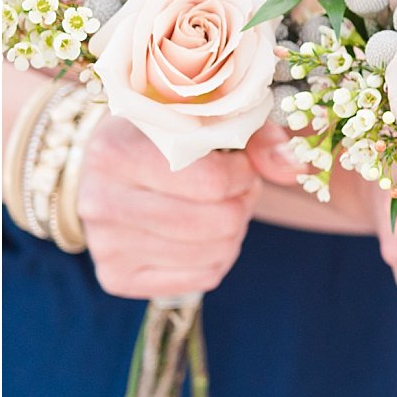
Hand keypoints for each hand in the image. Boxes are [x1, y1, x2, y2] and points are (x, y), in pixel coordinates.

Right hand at [75, 116, 259, 298]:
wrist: (117, 164)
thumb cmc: (172, 134)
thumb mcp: (211, 118)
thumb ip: (260, 136)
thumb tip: (297, 166)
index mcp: (116, 151)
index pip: (212, 182)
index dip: (244, 175)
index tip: (239, 165)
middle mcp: (100, 202)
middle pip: (217, 222)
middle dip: (243, 204)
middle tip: (236, 189)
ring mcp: (104, 246)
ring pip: (213, 254)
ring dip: (234, 230)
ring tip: (218, 206)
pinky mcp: (117, 277)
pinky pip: (203, 277)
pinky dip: (219, 256)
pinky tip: (203, 233)